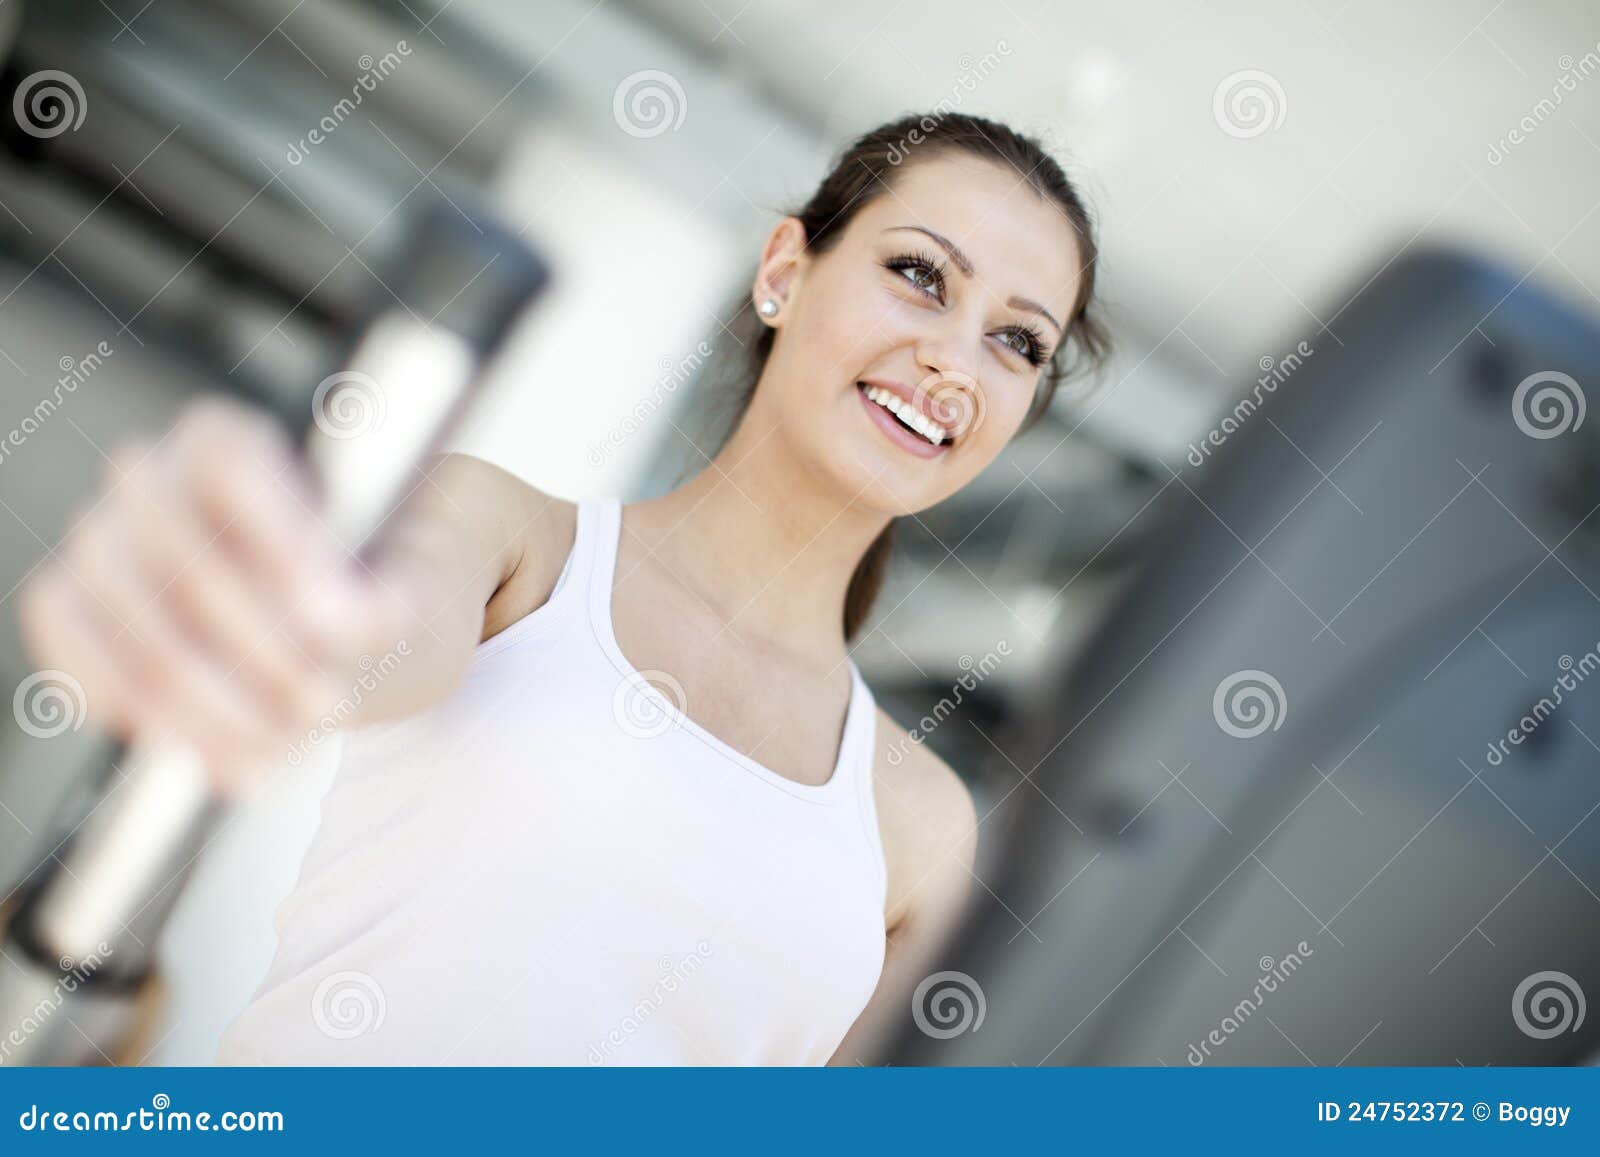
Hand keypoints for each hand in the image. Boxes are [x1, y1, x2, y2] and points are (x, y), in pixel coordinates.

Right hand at [15, 396, 413, 792]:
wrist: (328, 627)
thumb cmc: (368, 588)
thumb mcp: (407, 586)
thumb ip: (384, 598)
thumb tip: (337, 620)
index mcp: (227, 441)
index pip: (228, 471)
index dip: (279, 543)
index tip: (335, 615)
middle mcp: (146, 480)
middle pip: (193, 573)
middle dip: (271, 658)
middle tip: (329, 702)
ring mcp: (95, 548)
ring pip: (149, 648)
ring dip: (235, 715)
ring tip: (299, 741)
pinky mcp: (67, 617)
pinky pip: (101, 684)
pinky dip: (181, 736)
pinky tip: (246, 758)